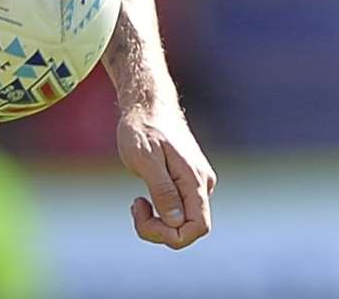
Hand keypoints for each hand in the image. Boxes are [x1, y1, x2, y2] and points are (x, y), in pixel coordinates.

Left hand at [117, 102, 214, 248]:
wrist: (147, 103)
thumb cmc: (141, 128)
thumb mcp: (144, 158)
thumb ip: (161, 189)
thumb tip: (175, 221)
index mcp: (194, 180)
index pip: (198, 227)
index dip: (171, 235)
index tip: (142, 214)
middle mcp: (203, 184)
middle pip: (190, 228)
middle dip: (161, 228)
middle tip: (135, 206)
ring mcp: (198, 183)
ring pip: (184, 220)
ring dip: (159, 220)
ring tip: (138, 201)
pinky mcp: (188, 181)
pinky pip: (180, 210)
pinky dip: (161, 211)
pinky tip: (144, 198)